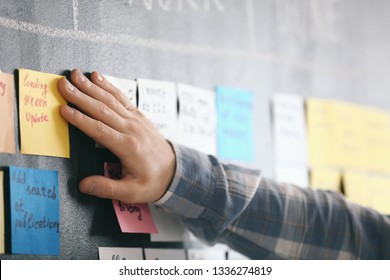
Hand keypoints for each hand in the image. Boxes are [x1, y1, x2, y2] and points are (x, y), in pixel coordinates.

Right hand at [57, 69, 175, 202]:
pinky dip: (108, 86)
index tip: (63, 109)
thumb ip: (107, 188)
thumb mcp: (131, 192)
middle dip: (80, 96)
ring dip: (91, 86)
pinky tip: (97, 77)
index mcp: (127, 147)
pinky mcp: (139, 116)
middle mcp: (131, 129)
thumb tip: (83, 185)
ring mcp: (136, 120)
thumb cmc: (153, 182)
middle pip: (101, 109)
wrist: (176, 171)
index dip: (80, 119)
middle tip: (62, 84)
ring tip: (75, 74)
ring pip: (110, 99)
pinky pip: (121, 98)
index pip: (99, 129)